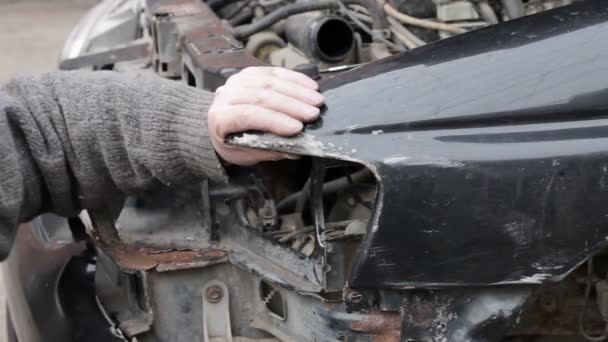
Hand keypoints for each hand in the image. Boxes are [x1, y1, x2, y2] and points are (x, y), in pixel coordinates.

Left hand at [207, 67, 324, 164]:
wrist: (220, 125)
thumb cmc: (233, 141)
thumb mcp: (246, 154)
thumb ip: (269, 151)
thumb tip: (295, 151)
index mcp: (220, 118)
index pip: (249, 115)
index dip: (275, 120)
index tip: (298, 128)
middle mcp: (225, 95)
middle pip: (262, 96)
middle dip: (292, 105)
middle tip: (313, 113)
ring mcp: (237, 81)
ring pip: (270, 81)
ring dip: (297, 91)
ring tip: (316, 100)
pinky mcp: (250, 73)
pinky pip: (274, 71)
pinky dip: (294, 78)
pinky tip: (310, 86)